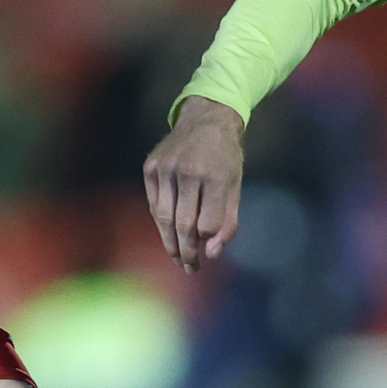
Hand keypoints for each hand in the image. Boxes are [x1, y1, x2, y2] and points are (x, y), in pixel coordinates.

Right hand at [144, 94, 246, 272]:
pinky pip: (153, 203)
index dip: (206, 240)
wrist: (206, 119)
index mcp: (215, 176)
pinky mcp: (151, 167)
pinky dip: (160, 221)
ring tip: (177, 258)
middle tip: (189, 268)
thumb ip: (228, 222)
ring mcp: (166, 168)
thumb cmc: (225, 158)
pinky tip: (167, 233)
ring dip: (169, 242)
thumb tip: (212, 253)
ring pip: (163, 216)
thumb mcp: (236, 186)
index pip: (207, 222)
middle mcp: (188, 171)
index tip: (206, 253)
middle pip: (183, 223)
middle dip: (186, 251)